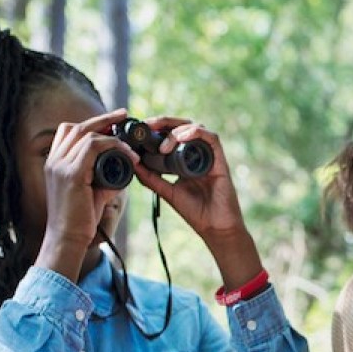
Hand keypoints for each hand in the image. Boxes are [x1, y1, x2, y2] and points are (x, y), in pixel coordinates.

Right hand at [43, 108, 136, 250]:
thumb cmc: (81, 219)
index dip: (91, 124)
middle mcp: (53, 160)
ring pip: (86, 135)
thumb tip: (124, 169)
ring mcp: (59, 165)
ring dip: (112, 136)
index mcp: (55, 162)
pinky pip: (93, 148)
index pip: (69, 132)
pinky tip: (128, 155)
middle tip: (124, 114)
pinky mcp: (70, 174)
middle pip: (76, 127)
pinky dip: (113, 147)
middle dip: (102, 118)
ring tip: (132, 144)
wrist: (68, 238)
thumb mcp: (95, 193)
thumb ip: (106, 178)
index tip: (113, 122)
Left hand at [132, 117, 264, 290]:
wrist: (215, 229)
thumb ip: (150, 178)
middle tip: (146, 127)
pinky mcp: (220, 161)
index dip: (156, 128)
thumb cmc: (195, 212)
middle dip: (163, 122)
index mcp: (185, 159)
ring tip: (163, 145)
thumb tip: (131, 162)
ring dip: (177, 130)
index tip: (138, 130)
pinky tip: (182, 139)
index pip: (171, 134)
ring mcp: (209, 156)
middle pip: (182, 126)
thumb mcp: (167, 192)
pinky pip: (211, 138)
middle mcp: (198, 154)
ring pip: (195, 128)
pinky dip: (196, 133)